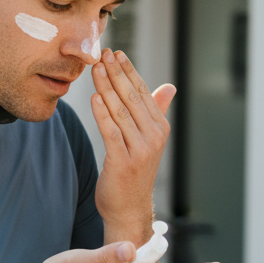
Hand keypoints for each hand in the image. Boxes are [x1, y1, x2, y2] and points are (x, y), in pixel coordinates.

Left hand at [90, 49, 174, 241]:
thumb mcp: (148, 141)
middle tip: (103, 53)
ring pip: (120, 111)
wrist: (128, 209)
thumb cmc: (134, 173)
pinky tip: (94, 97)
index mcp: (160, 128)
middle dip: (116, 73)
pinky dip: (102, 113)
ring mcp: (139, 150)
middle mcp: (154, 137)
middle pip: (131, 98)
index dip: (129, 71)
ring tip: (95, 68)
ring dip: (106, 88)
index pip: (143, 92)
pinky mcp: (123, 162)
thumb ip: (156, 112)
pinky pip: (111, 132)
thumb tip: (169, 87)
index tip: (116, 53)